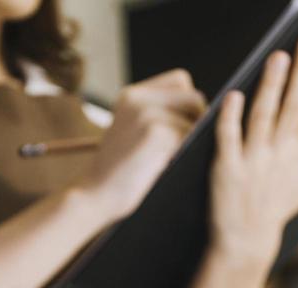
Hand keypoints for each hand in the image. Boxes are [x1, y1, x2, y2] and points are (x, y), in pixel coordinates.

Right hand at [75, 70, 206, 222]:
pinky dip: (185, 152)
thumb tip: (203, 110)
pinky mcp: (155, 133)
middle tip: (182, 147)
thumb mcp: (131, 131)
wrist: (94, 196)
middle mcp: (137, 97)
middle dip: (196, 121)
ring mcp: (146, 113)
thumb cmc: (118, 172)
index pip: (181, 81)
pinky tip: (168, 166)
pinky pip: (190, 136)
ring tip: (169, 159)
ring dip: (191, 140)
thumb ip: (157, 114)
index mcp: (131, 94)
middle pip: (193, 97)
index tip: (182, 128)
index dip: (189, 104)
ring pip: (195, 118)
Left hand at [210, 34, 297, 266]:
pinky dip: (231, 117)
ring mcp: (253, 159)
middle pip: (296, 105)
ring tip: (279, 57)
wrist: (246, 239)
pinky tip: (235, 94)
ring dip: (272, 86)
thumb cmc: (279, 208)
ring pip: (264, 116)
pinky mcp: (226, 167)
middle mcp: (280, 153)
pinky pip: (229, 138)